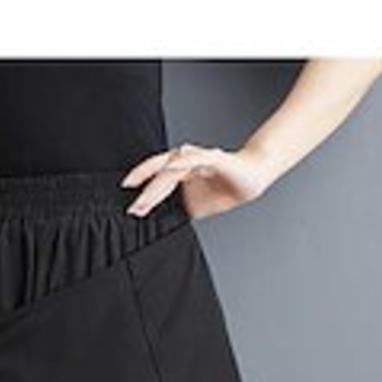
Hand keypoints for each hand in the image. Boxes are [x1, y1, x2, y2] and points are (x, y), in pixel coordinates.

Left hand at [121, 142, 278, 220]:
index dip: (141, 187)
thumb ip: (180, 207)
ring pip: (173, 167)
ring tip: (145, 199)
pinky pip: (196, 159)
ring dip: (158, 183)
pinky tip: (173, 166)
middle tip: (133, 208)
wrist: (252, 179)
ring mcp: (199, 158)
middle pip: (160, 172)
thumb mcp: (196, 205)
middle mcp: (187, 161)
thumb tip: (161, 222)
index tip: (129, 203)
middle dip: (146, 192)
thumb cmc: (226, 188)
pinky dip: (184, 162)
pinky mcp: (214, 159)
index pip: (156, 177)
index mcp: (181, 170)